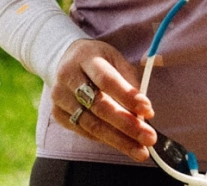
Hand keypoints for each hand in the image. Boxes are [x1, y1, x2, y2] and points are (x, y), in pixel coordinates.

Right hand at [51, 38, 155, 162]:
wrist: (67, 60)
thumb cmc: (98, 61)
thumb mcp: (115, 60)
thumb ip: (129, 83)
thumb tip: (144, 114)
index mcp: (85, 57)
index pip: (106, 79)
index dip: (127, 96)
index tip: (148, 110)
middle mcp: (68, 76)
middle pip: (99, 105)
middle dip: (127, 125)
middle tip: (149, 138)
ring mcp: (60, 96)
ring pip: (91, 124)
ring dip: (119, 140)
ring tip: (140, 150)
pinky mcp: (57, 113)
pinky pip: (84, 131)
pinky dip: (104, 140)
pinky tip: (121, 144)